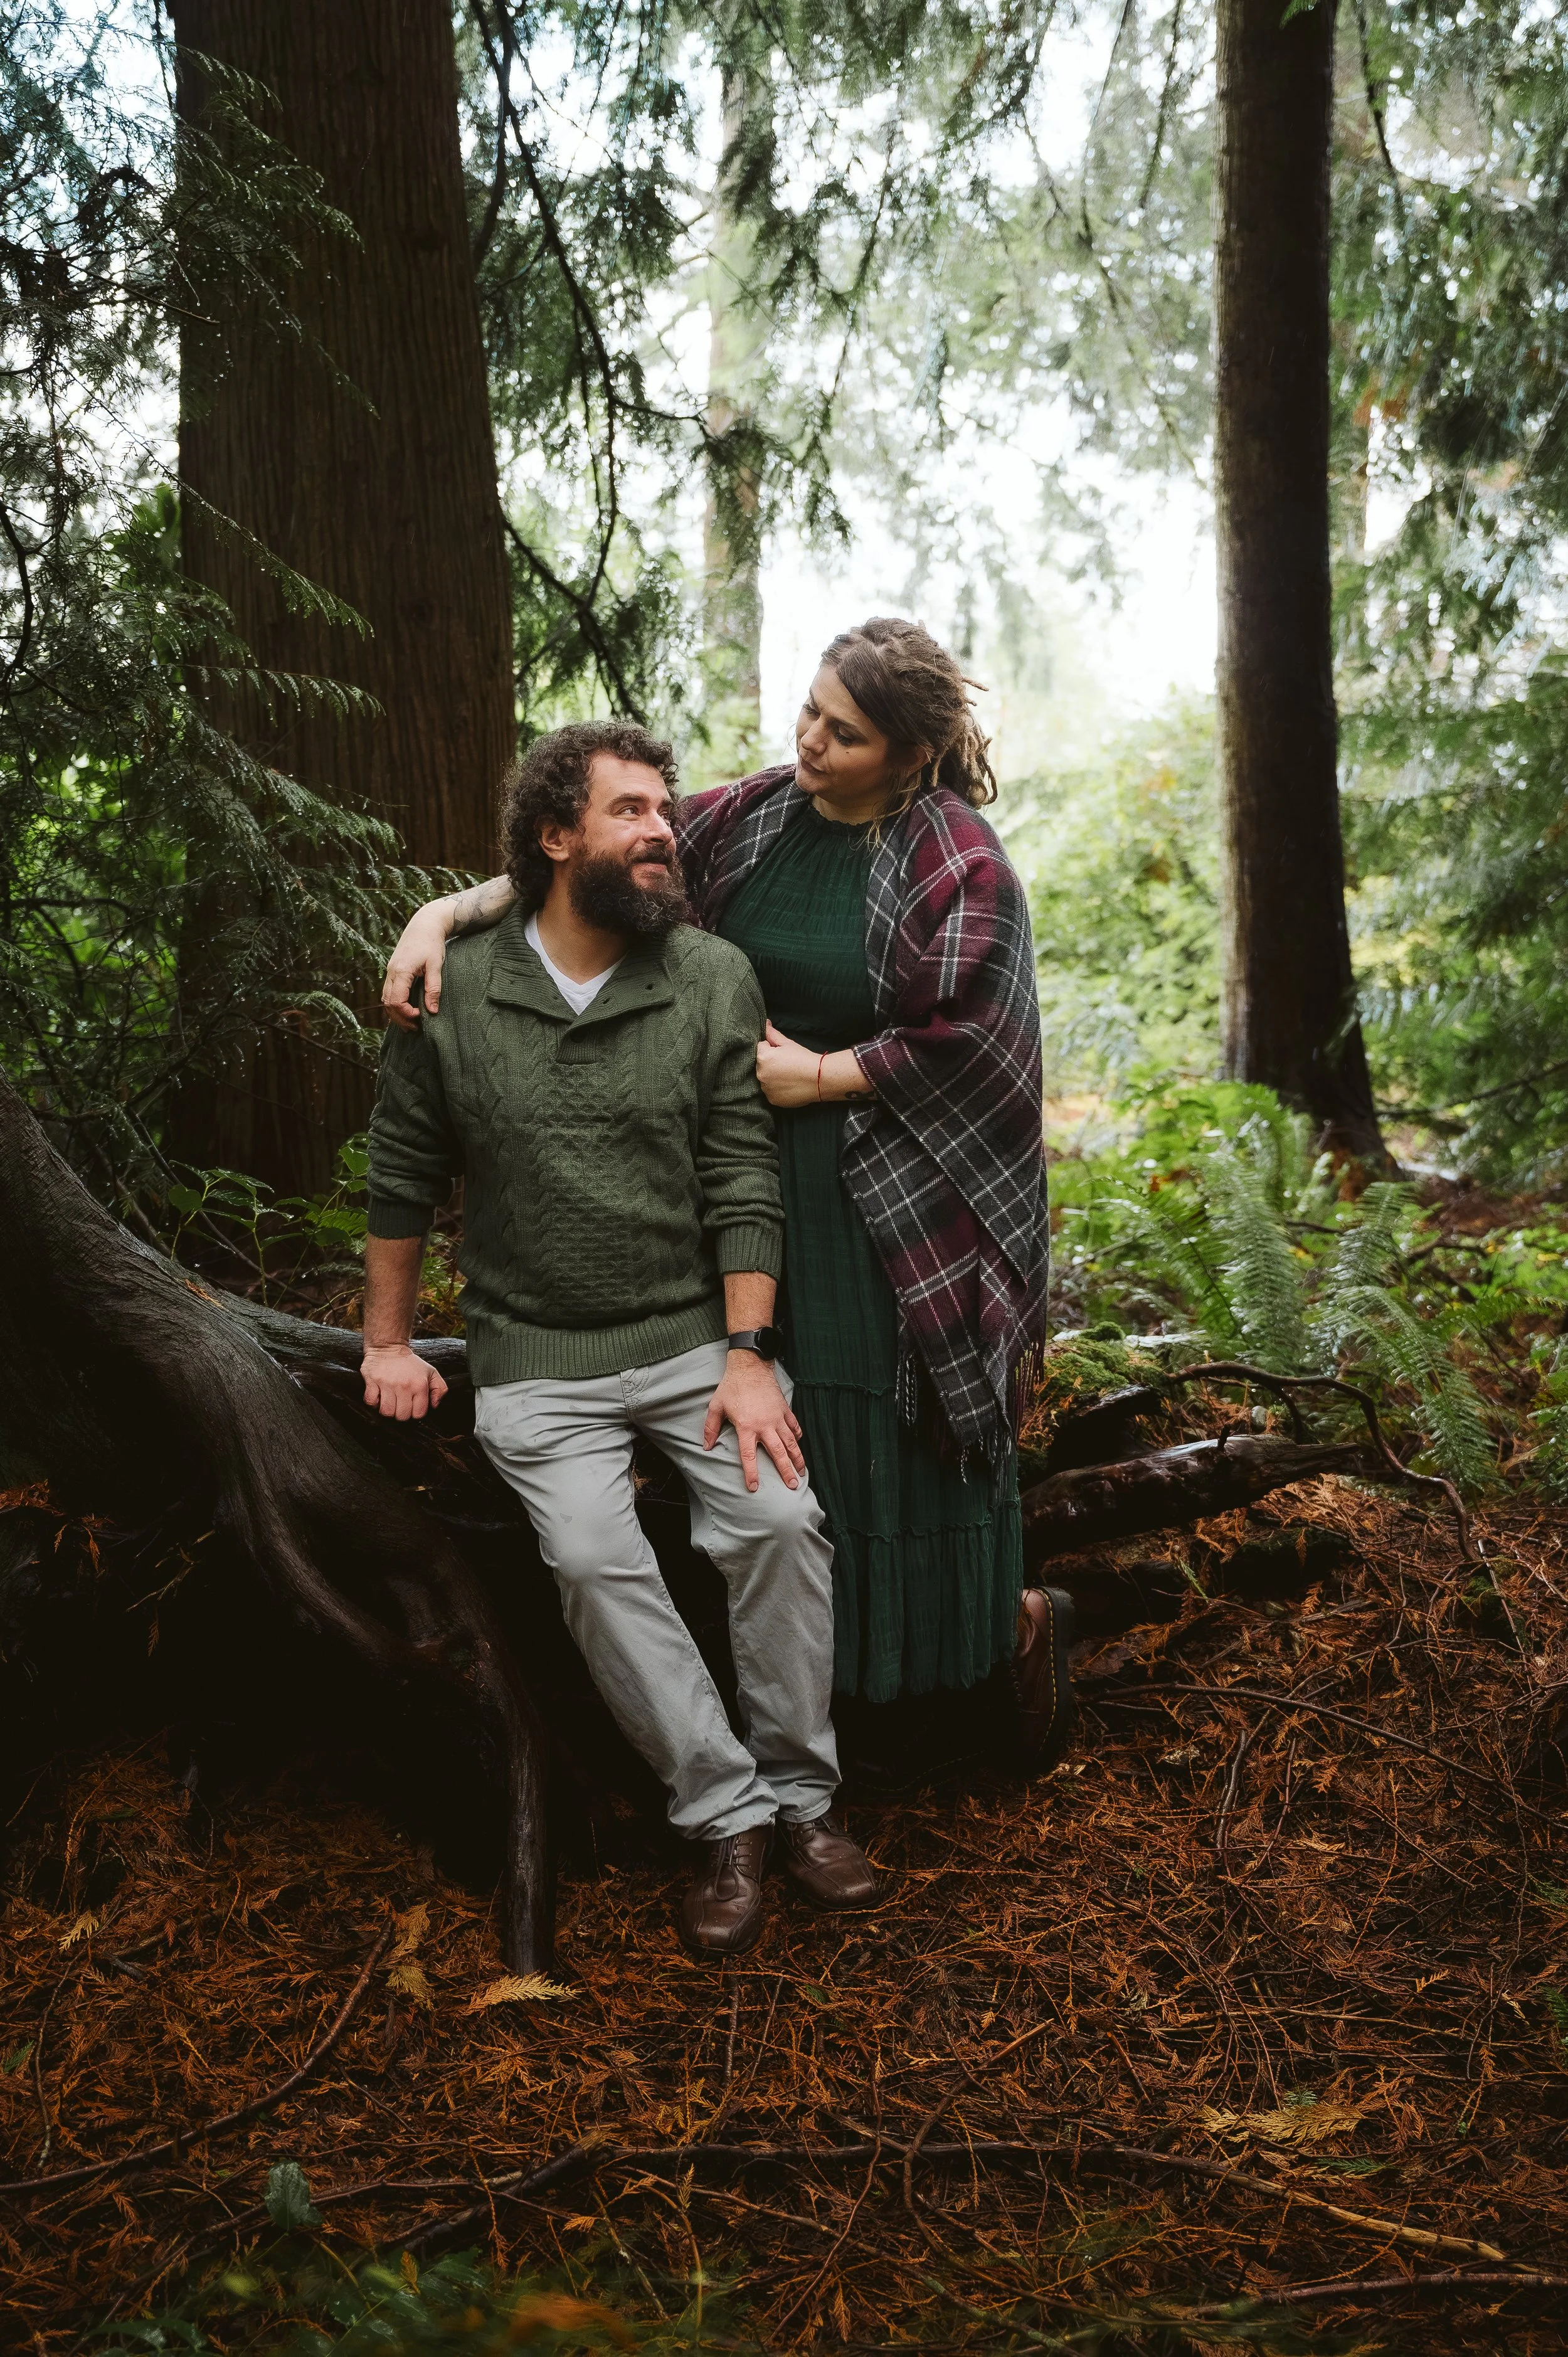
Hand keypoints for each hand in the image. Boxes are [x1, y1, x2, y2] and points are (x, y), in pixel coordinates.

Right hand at [362, 1343, 448, 1420]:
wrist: (389, 1347)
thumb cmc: (410, 1363)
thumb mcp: (431, 1372)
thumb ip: (440, 1389)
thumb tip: (435, 1405)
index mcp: (419, 1385)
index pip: (418, 1413)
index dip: (416, 1413)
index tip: (412, 1407)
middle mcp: (404, 1385)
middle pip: (402, 1416)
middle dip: (401, 1414)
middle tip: (400, 1405)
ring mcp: (387, 1383)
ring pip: (386, 1412)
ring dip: (388, 1410)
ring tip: (390, 1402)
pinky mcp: (372, 1381)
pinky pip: (371, 1401)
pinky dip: (374, 1403)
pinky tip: (379, 1397)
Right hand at [382, 905, 453, 1031]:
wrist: (424, 924)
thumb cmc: (432, 943)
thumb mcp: (436, 965)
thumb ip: (434, 988)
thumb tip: (433, 1011)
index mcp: (401, 971)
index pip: (396, 1001)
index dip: (406, 1013)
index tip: (421, 1016)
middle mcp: (391, 972)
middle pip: (387, 1002)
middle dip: (399, 1018)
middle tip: (415, 1028)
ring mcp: (390, 971)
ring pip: (385, 998)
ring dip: (395, 1012)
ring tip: (410, 1023)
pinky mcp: (393, 970)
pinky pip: (388, 991)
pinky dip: (395, 1003)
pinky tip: (406, 1009)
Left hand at [703, 1351, 806, 1492]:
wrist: (750, 1366)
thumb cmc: (731, 1387)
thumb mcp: (716, 1407)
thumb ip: (710, 1428)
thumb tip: (706, 1447)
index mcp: (746, 1427)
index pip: (749, 1455)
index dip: (751, 1473)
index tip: (754, 1487)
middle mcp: (764, 1425)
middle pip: (778, 1453)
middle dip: (786, 1471)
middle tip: (793, 1486)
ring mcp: (777, 1417)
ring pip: (791, 1442)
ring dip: (797, 1458)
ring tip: (803, 1471)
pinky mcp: (784, 1409)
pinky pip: (794, 1426)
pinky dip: (797, 1436)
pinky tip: (798, 1444)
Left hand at [756, 1022, 870, 1106]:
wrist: (819, 1079)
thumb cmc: (804, 1058)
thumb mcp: (788, 1044)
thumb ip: (773, 1034)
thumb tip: (765, 1023)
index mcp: (763, 1057)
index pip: (760, 1048)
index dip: (772, 1048)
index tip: (784, 1054)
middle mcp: (760, 1074)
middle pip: (761, 1065)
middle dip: (770, 1063)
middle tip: (787, 1065)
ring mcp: (766, 1089)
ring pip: (765, 1079)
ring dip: (772, 1077)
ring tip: (789, 1076)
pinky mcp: (772, 1100)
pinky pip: (771, 1092)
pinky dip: (777, 1089)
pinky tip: (789, 1085)